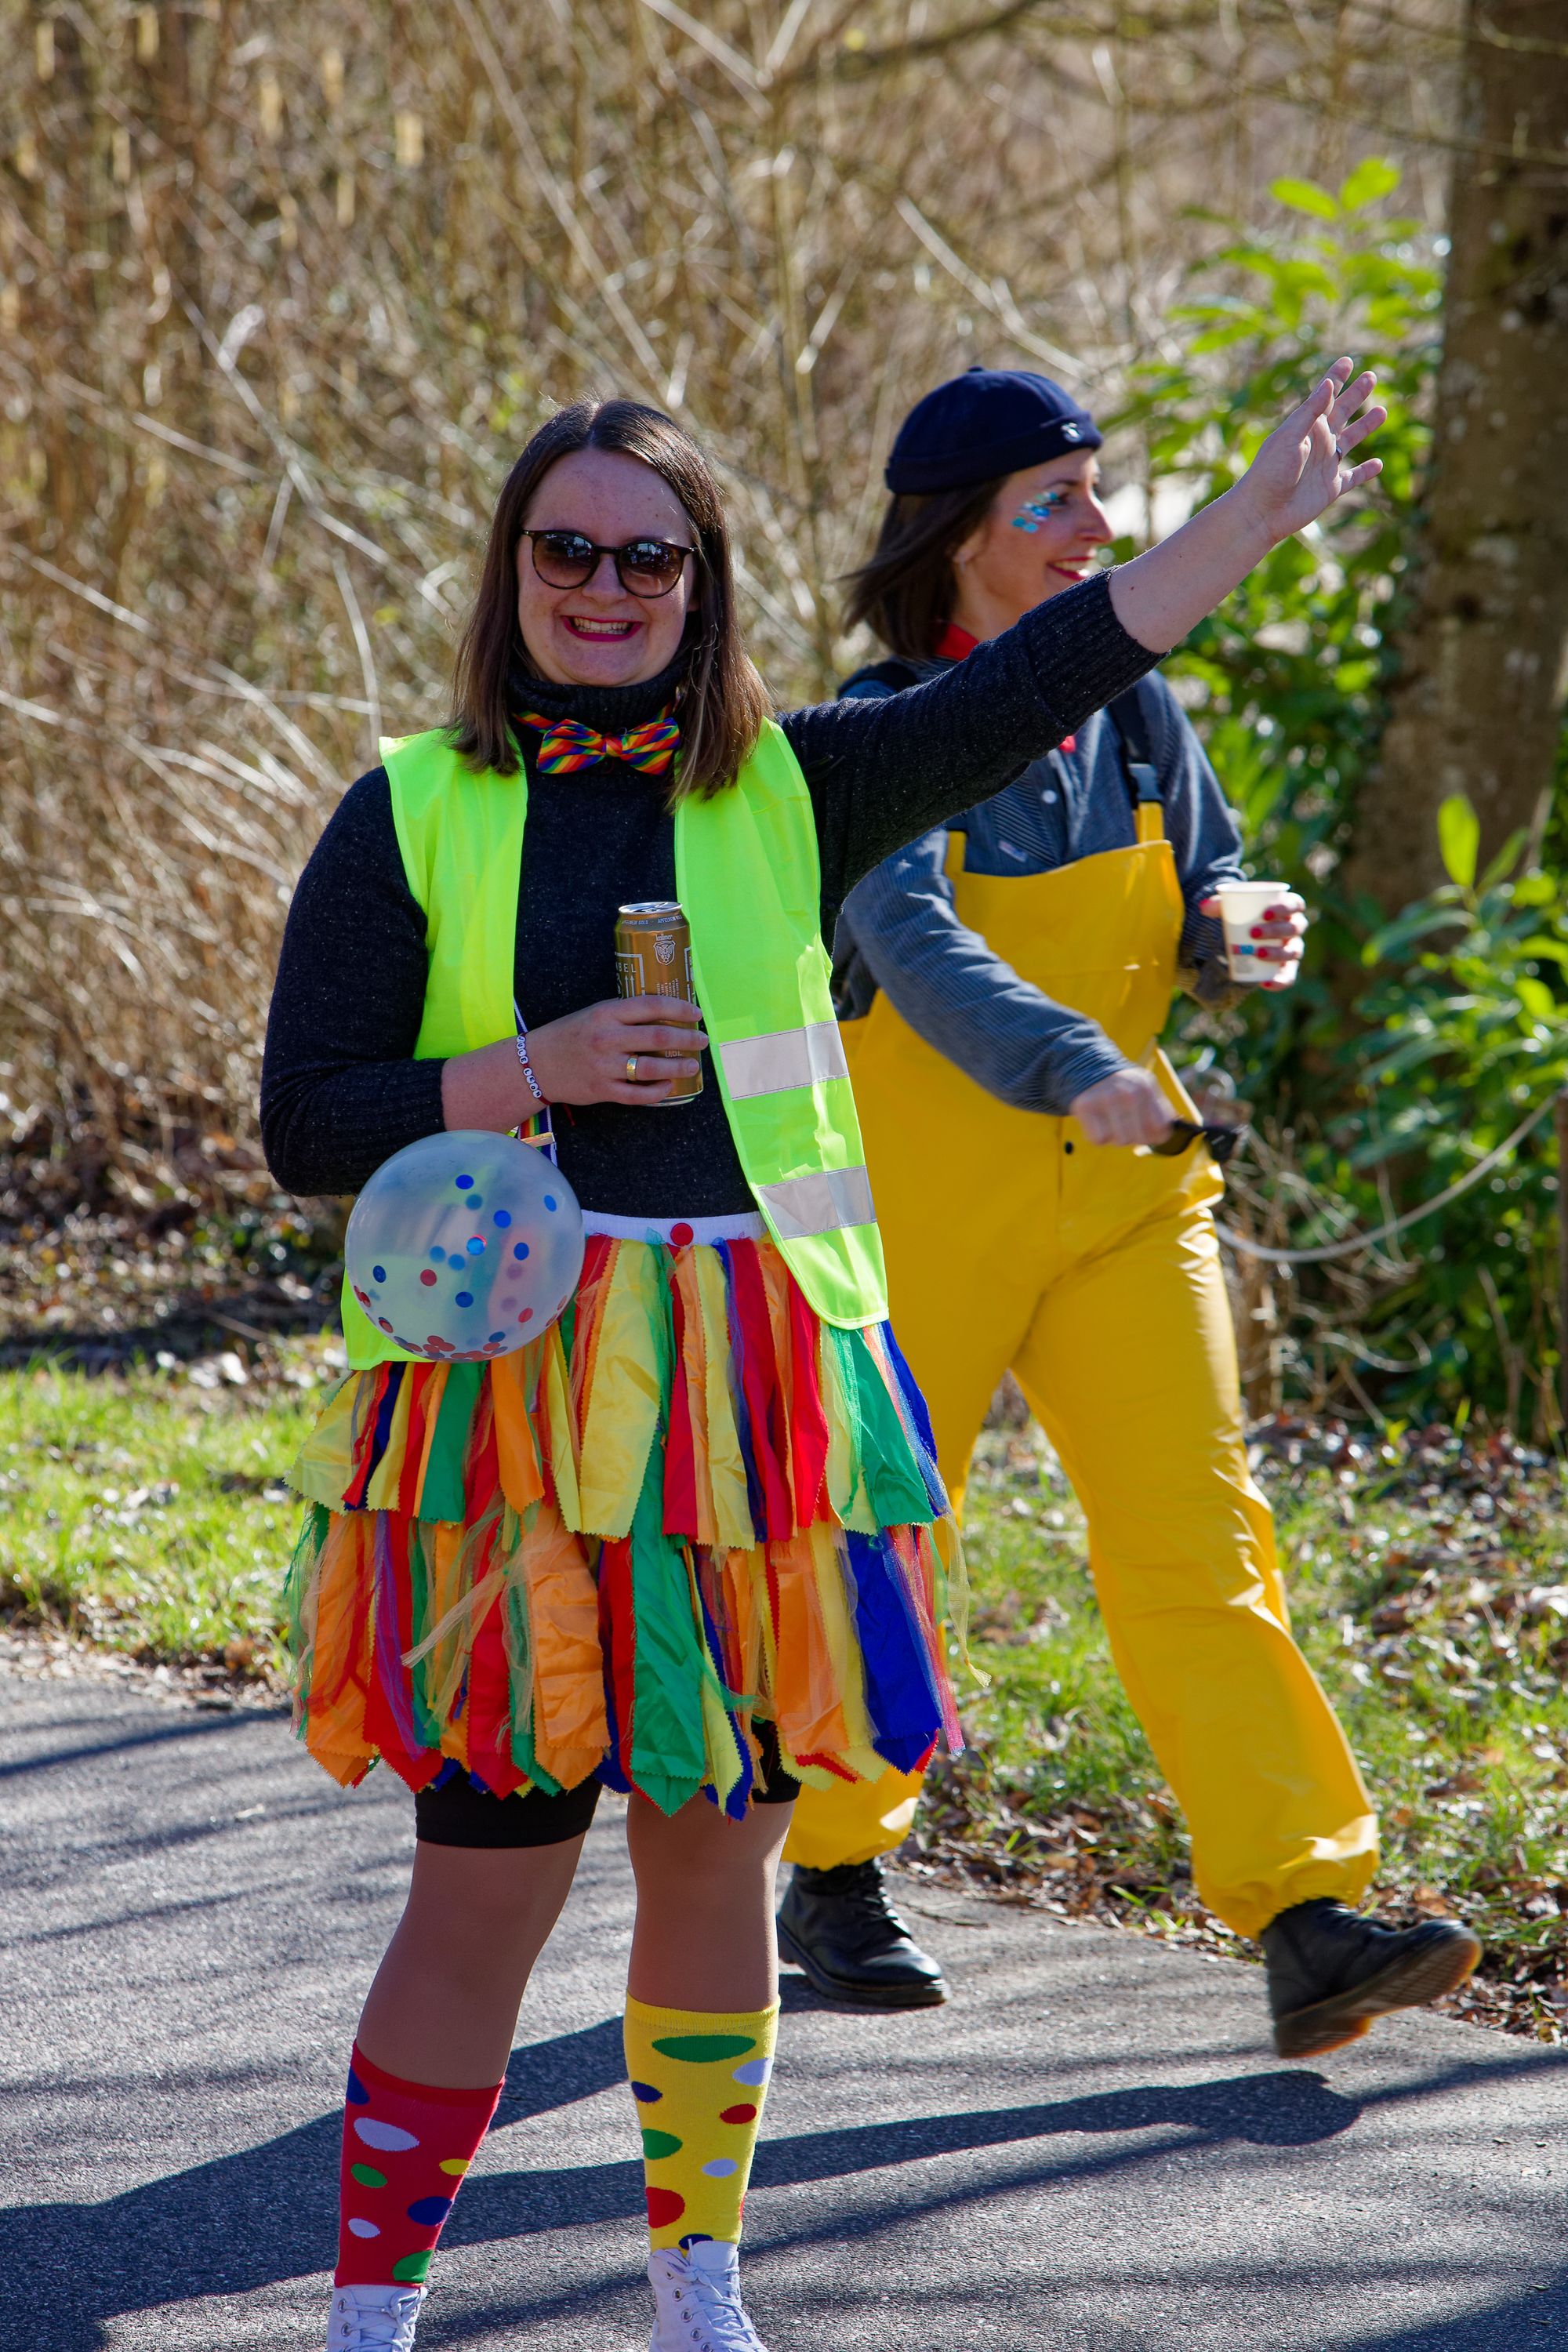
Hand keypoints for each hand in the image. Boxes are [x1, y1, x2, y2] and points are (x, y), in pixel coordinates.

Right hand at [527, 995, 706, 1105]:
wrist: (535, 1064)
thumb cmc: (569, 1035)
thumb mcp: (594, 1013)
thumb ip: (624, 1013)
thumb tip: (663, 1014)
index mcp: (606, 1013)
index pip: (652, 1006)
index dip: (679, 1009)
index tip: (696, 1014)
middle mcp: (607, 1038)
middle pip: (659, 1038)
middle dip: (687, 1040)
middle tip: (702, 1041)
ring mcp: (605, 1067)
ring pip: (652, 1069)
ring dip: (679, 1067)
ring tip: (693, 1065)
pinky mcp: (603, 1091)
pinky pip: (638, 1095)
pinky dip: (657, 1092)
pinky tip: (669, 1086)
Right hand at [1069, 1067, 1173, 1147]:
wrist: (1090, 1068)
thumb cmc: (1123, 1088)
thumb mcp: (1145, 1090)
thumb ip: (1159, 1112)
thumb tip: (1164, 1137)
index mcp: (1145, 1088)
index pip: (1160, 1127)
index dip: (1155, 1135)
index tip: (1148, 1131)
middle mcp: (1127, 1092)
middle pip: (1140, 1138)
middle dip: (1135, 1136)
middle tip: (1126, 1124)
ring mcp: (1105, 1099)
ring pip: (1120, 1141)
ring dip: (1116, 1137)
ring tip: (1112, 1122)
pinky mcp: (1085, 1106)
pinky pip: (1099, 1139)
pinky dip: (1099, 1136)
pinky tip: (1099, 1122)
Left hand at [1200, 889, 1307, 989]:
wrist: (1245, 936)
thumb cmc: (1243, 916)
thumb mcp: (1232, 908)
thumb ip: (1218, 905)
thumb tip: (1203, 907)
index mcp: (1288, 908)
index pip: (1295, 904)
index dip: (1285, 908)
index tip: (1265, 913)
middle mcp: (1295, 928)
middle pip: (1294, 928)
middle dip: (1275, 930)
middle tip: (1253, 933)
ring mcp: (1293, 948)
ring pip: (1292, 951)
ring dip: (1277, 953)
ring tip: (1257, 953)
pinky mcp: (1287, 967)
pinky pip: (1289, 976)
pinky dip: (1280, 981)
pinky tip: (1266, 983)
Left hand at [1233, 358, 1385, 546]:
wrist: (1262, 512)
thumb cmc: (1270, 472)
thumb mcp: (1290, 437)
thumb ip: (1310, 412)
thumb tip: (1329, 385)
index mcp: (1306, 426)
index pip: (1324, 396)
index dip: (1336, 378)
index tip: (1347, 361)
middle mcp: (1317, 442)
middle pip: (1342, 413)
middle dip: (1356, 395)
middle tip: (1371, 376)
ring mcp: (1325, 465)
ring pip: (1351, 441)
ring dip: (1365, 427)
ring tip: (1382, 411)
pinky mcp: (1330, 489)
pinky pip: (1353, 478)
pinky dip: (1366, 472)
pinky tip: (1378, 464)